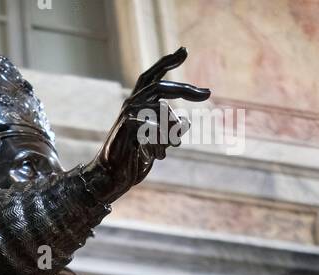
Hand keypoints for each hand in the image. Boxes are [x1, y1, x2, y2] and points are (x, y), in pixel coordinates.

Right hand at [85, 49, 209, 202]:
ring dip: (170, 134)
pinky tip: (157, 156)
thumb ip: (170, 131)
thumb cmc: (133, 160)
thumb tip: (186, 121)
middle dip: (186, 89)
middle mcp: (132, 104)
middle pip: (161, 87)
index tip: (184, 51)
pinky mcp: (127, 125)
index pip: (153, 77)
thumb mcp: (158, 144)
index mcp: (138, 104)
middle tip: (207, 94)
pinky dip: (161, 144)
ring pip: (163, 113)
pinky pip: (156, 128)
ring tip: (167, 151)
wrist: (111, 178)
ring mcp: (128, 113)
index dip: (167, 62)